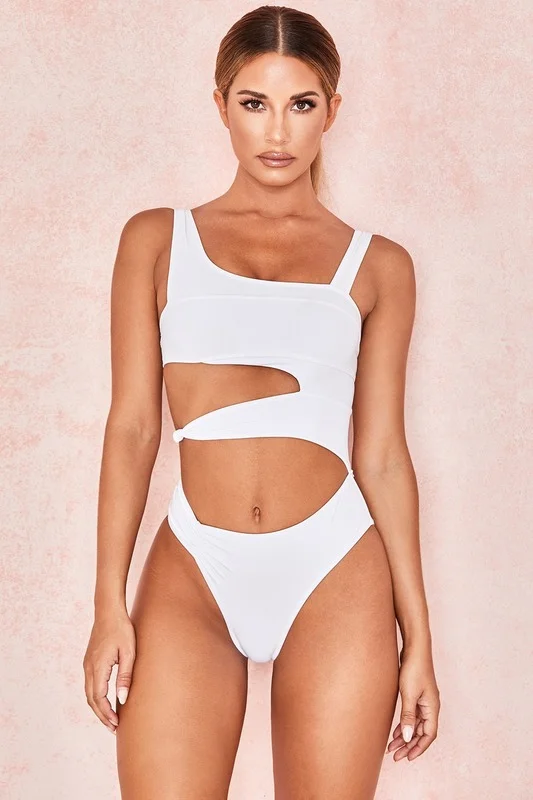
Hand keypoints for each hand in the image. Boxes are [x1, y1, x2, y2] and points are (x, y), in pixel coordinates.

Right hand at [83, 610, 135, 733]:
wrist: (108, 611)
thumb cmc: (122, 629)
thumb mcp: (129, 652)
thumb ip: (125, 675)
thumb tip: (122, 699)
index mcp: (98, 667)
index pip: (99, 698)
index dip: (107, 714)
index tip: (116, 725)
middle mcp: (89, 668)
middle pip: (91, 699)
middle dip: (102, 716)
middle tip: (114, 728)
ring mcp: (87, 664)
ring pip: (89, 693)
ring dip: (98, 708)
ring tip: (111, 719)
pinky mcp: (89, 661)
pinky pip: (90, 685)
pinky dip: (96, 697)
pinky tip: (106, 701)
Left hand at [387, 645, 439, 760]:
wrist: (415, 647)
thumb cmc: (414, 668)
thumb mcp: (409, 694)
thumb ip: (408, 716)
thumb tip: (408, 738)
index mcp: (432, 708)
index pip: (429, 735)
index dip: (419, 748)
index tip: (407, 758)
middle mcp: (430, 706)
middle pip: (422, 732)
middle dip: (409, 745)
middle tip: (395, 756)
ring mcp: (424, 700)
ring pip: (416, 725)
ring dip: (405, 736)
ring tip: (391, 747)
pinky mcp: (416, 694)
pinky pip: (412, 716)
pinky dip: (404, 725)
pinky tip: (395, 731)